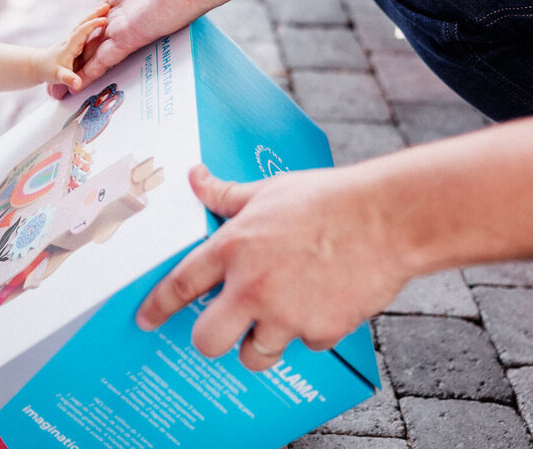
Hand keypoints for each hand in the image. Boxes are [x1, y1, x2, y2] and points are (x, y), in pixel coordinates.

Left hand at [39, 3, 109, 91]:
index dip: (91, 25)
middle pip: (82, 23)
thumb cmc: (48, 69)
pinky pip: (84, 27)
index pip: (81, 32)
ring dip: (94, 14)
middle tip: (107, 5)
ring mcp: (72, 38)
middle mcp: (70, 39)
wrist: (37, 64)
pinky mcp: (73, 40)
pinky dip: (92, 19)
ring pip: (83, 23)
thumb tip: (77, 84)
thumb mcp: (58, 76)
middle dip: (94, 14)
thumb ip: (68, 79)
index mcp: (69, 46)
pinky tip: (99, 14)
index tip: (103, 19)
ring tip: (106, 6)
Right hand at [51, 0, 228, 96]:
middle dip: (74, 59)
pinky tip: (76, 84)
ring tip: (57, 90)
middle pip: (93, 41)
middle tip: (54, 80)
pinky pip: (109, 56)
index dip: (81, 31)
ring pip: (96, 52)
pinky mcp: (136, 34)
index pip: (97, 17)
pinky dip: (92, 70)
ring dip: (77, 70)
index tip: (67, 45)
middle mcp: (125, 12)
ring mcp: (130, 25)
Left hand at [136, 165, 409, 370]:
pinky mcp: (320, 330)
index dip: (158, 306)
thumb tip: (195, 177)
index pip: (180, 285)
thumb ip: (226, 194)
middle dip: (210, 340)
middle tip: (221, 330)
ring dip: (260, 343)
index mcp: (232, 248)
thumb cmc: (327, 199)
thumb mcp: (268, 191)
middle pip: (208, 341)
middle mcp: (252, 286)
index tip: (145, 320)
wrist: (387, 218)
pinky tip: (320, 303)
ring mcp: (286, 313)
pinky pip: (304, 345)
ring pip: (255, 354)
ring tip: (274, 319)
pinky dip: (308, 332)